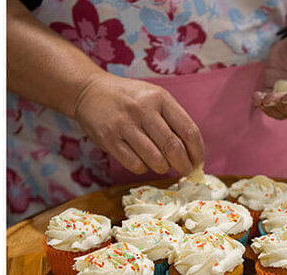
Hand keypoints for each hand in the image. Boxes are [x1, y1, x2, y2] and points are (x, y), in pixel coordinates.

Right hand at [72, 74, 203, 174]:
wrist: (89, 92)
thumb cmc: (127, 97)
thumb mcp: (152, 97)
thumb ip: (171, 118)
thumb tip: (190, 151)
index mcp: (160, 98)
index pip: (188, 130)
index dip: (197, 151)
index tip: (198, 162)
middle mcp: (142, 110)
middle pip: (172, 147)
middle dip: (183, 165)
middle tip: (185, 171)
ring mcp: (123, 125)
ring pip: (154, 158)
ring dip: (163, 168)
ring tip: (163, 166)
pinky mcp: (108, 139)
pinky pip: (133, 163)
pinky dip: (142, 168)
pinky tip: (142, 163)